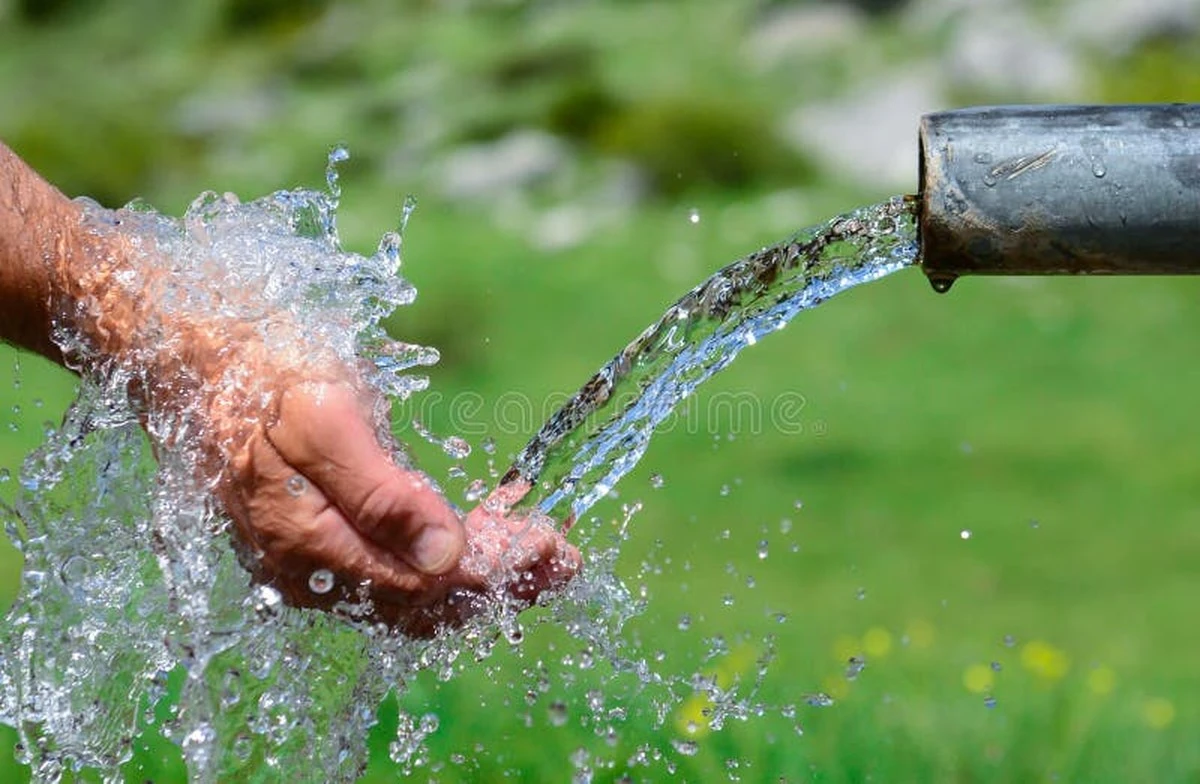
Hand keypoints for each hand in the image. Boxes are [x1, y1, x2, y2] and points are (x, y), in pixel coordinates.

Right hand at [217, 377, 579, 636]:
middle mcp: (309, 571)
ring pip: (414, 585)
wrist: (189, 352)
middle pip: (425, 600)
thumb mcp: (324, 420)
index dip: (496, 574)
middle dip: (502, 581)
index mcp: (309, 548)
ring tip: (543, 544)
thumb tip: (446, 557)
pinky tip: (491, 518)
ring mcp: (312, 558)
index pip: (424, 588)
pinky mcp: (320, 536)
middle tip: (566, 558)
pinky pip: (395, 560)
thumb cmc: (261, 372)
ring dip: (483, 567)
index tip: (553, 549)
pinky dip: (450, 546)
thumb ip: (382, 495)